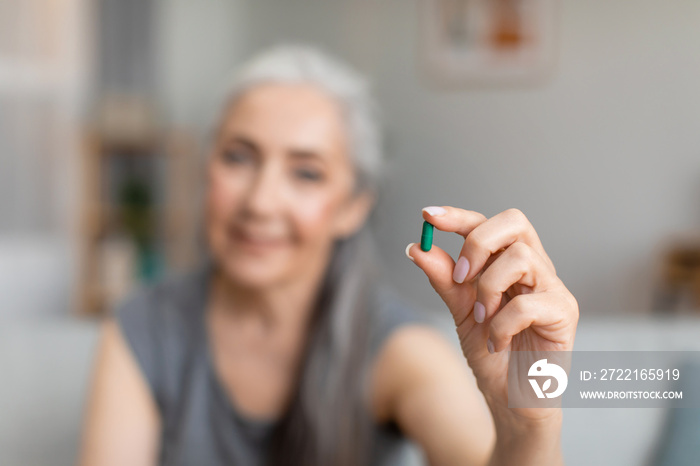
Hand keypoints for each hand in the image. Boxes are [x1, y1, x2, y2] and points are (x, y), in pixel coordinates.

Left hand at [406, 206, 578, 423]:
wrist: (511, 400)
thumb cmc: (492, 354)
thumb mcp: (460, 313)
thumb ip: (444, 280)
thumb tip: (418, 247)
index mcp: (509, 263)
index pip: (487, 224)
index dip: (458, 216)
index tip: (427, 215)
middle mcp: (535, 268)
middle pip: (514, 222)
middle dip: (478, 242)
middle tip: (460, 276)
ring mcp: (553, 288)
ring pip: (520, 257)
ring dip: (488, 289)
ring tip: (481, 318)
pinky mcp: (564, 314)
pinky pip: (527, 305)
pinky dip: (501, 325)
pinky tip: (495, 342)